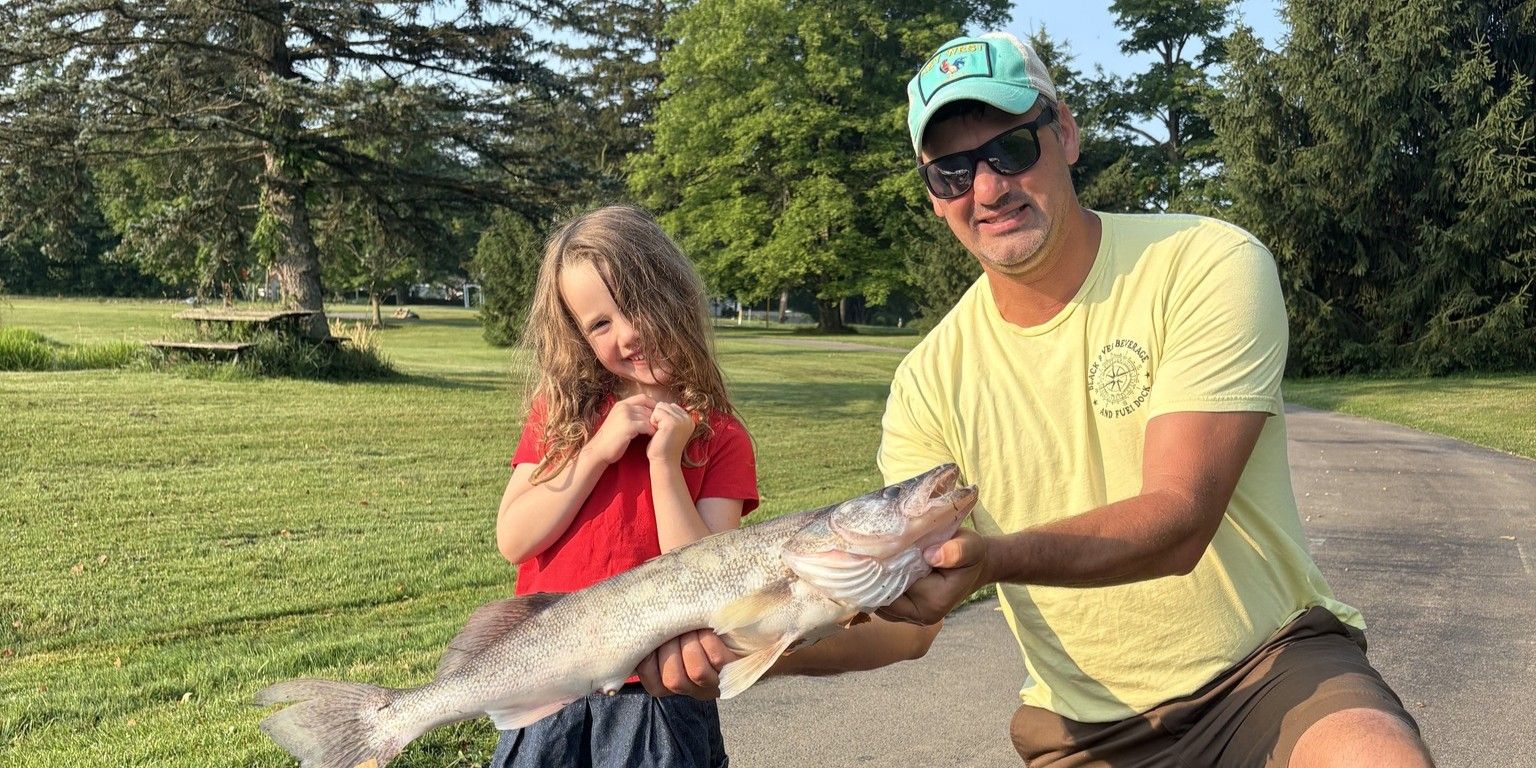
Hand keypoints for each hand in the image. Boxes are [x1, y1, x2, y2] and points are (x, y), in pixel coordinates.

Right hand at [589, 393, 656, 464]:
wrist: (598, 450)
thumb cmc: (610, 439)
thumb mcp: (618, 421)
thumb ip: (630, 414)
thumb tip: (647, 414)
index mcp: (621, 404)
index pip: (643, 398)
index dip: (653, 404)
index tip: (659, 413)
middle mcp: (623, 407)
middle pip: (647, 408)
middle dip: (655, 416)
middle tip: (660, 425)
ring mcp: (625, 415)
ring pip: (648, 417)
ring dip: (654, 424)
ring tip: (657, 431)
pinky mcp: (628, 426)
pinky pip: (646, 426)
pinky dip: (651, 431)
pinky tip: (651, 436)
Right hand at [636, 629, 737, 698]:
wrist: (726, 621)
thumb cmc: (685, 625)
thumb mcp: (663, 633)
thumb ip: (647, 636)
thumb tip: (627, 627)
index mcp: (669, 683)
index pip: (652, 683)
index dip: (649, 658)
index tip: (652, 636)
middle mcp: (693, 689)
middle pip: (674, 679)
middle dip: (672, 647)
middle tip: (674, 628)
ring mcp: (715, 682)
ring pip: (696, 671)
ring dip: (691, 643)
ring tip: (691, 626)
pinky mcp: (734, 668)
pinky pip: (717, 658)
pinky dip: (709, 639)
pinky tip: (706, 627)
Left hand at [646, 402, 695, 463]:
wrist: (664, 461)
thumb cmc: (664, 447)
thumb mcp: (671, 428)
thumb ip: (670, 416)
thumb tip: (659, 403)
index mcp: (689, 419)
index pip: (670, 405)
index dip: (662, 417)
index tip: (665, 431)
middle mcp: (688, 418)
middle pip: (664, 405)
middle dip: (658, 417)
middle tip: (661, 432)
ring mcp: (681, 420)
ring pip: (660, 407)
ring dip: (655, 419)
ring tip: (660, 432)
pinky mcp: (672, 423)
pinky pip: (656, 413)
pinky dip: (653, 422)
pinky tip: (657, 433)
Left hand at [875, 529, 989, 625]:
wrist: (972, 564)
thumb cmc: (970, 554)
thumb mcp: (970, 546)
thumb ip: (956, 551)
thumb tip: (931, 556)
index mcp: (934, 603)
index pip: (894, 587)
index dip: (885, 567)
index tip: (885, 547)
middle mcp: (920, 616)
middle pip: (882, 596)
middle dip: (876, 574)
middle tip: (876, 548)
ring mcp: (909, 617)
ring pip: (878, 599)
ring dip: (875, 579)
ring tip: (880, 554)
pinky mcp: (902, 612)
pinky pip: (881, 599)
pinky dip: (877, 583)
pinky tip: (882, 564)